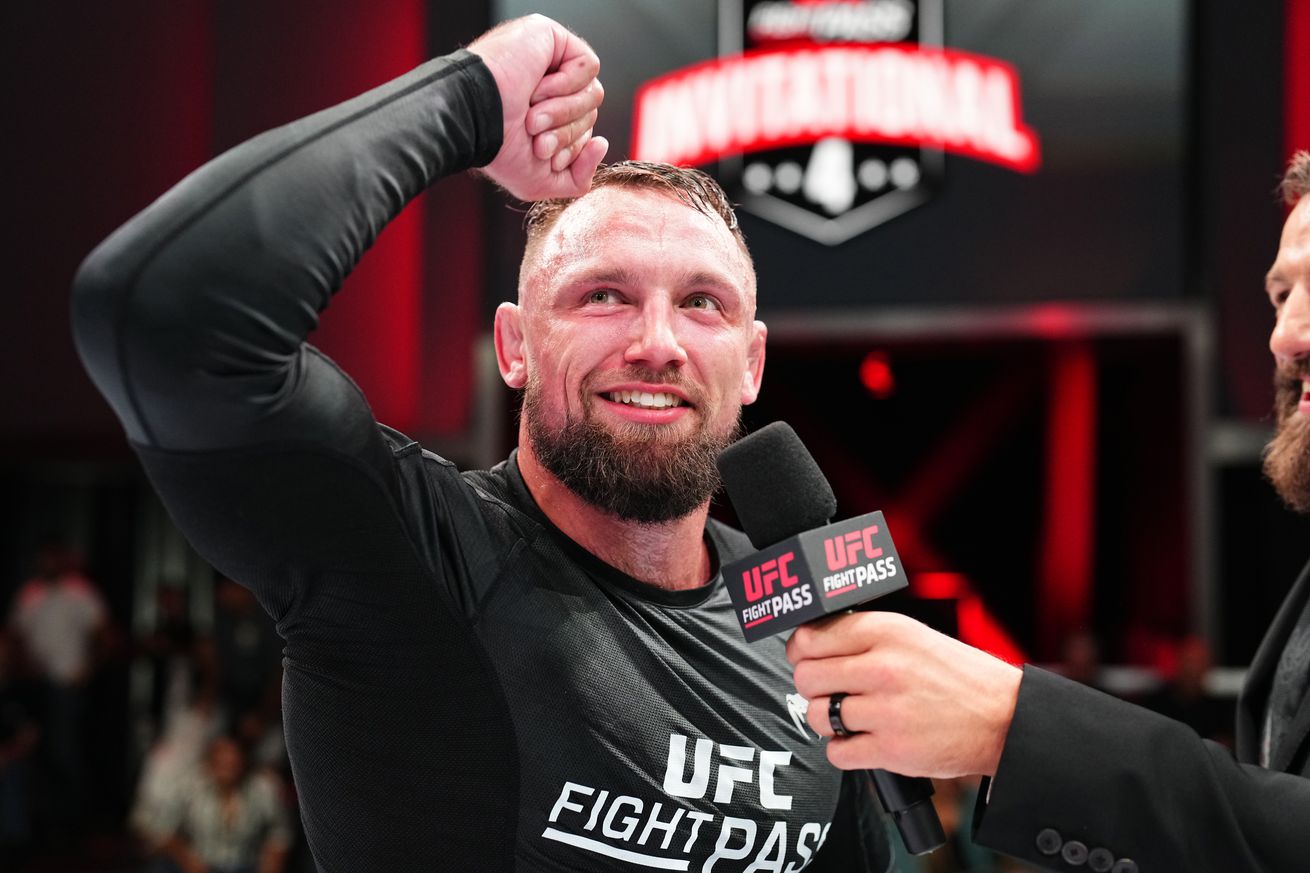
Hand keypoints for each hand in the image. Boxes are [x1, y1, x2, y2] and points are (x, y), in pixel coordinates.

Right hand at [469, 14, 608, 199]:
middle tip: (534, 133)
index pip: (583, 132)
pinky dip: (568, 85)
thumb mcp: (540, 180)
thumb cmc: (497, 150)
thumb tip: (602, 144)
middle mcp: (549, 87)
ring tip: (533, 115)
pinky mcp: (552, 38)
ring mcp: (550, 61)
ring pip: (593, 93)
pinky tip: (539, 88)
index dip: (570, 148)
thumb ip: (577, 178)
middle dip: (565, 133)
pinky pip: (588, 66)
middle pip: (590, 113)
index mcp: (544, 115)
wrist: (473, 119)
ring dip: (563, 112)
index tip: (540, 151)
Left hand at [786, 611, 1022, 778]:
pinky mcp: (892, 749)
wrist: (1004, 717)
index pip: (811, 637)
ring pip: (816, 714)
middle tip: (827, 690)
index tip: (805, 657)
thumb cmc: (957, 676)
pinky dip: (843, 750)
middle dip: (810, 685)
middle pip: (807, 676)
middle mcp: (883, 667)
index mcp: (887, 631)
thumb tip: (811, 643)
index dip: (801, 650)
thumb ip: (865, 636)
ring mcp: (886, 710)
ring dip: (825, 719)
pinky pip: (837, 752)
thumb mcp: (912, 636)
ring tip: (848, 716)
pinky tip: (860, 739)